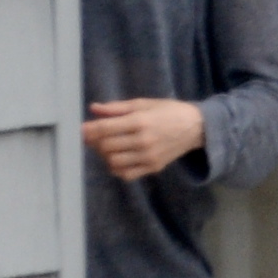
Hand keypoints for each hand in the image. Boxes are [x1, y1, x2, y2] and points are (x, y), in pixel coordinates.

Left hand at [83, 99, 206, 179]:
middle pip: (106, 147)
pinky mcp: (153, 168)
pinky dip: (117, 168)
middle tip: (95, 137)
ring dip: (105, 155)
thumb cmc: (168, 111)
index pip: (106, 129)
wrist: (195, 127)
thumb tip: (94, 109)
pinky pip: (126, 174)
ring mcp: (148, 157)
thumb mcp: (143, 103)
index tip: (81, 130)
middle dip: (96, 142)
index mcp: (140, 121)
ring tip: (108, 147)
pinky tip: (119, 158)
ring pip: (114, 162)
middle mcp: (143, 141)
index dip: (89, 130)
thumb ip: (117, 108)